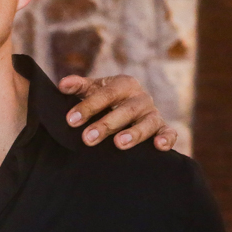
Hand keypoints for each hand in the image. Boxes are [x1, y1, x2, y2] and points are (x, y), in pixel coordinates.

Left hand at [56, 74, 176, 150]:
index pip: (105, 94)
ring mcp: (152, 113)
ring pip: (147, 123)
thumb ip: (78, 87)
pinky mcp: (162, 127)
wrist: (127, 105)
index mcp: (124, 84)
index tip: (71, 121)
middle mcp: (140, 98)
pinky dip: (167, 138)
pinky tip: (159, 147)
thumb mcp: (93, 90)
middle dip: (106, 125)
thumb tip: (63, 85)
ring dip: (134, 133)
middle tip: (87, 138)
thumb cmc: (106, 99)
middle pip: (124, 111)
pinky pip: (169, 132)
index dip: (88, 107)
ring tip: (119, 144)